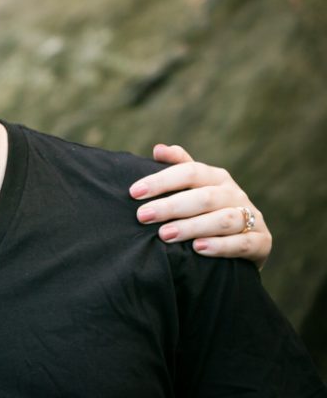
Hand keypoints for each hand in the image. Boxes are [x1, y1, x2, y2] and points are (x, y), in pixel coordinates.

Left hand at [130, 144, 271, 267]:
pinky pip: (243, 243)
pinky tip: (198, 249)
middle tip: (142, 216)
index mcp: (216, 177)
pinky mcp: (262, 242)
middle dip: (170, 206)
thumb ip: (178, 167)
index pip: (189, 172)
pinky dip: (220, 246)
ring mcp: (252, 217)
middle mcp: (234, 194)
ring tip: (165, 235)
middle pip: (203, 196)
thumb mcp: (194, 188)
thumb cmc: (207, 211)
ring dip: (192, 227)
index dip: (161, 180)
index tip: (134, 192)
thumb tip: (158, 148)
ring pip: (223, 220)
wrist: (244, 244)